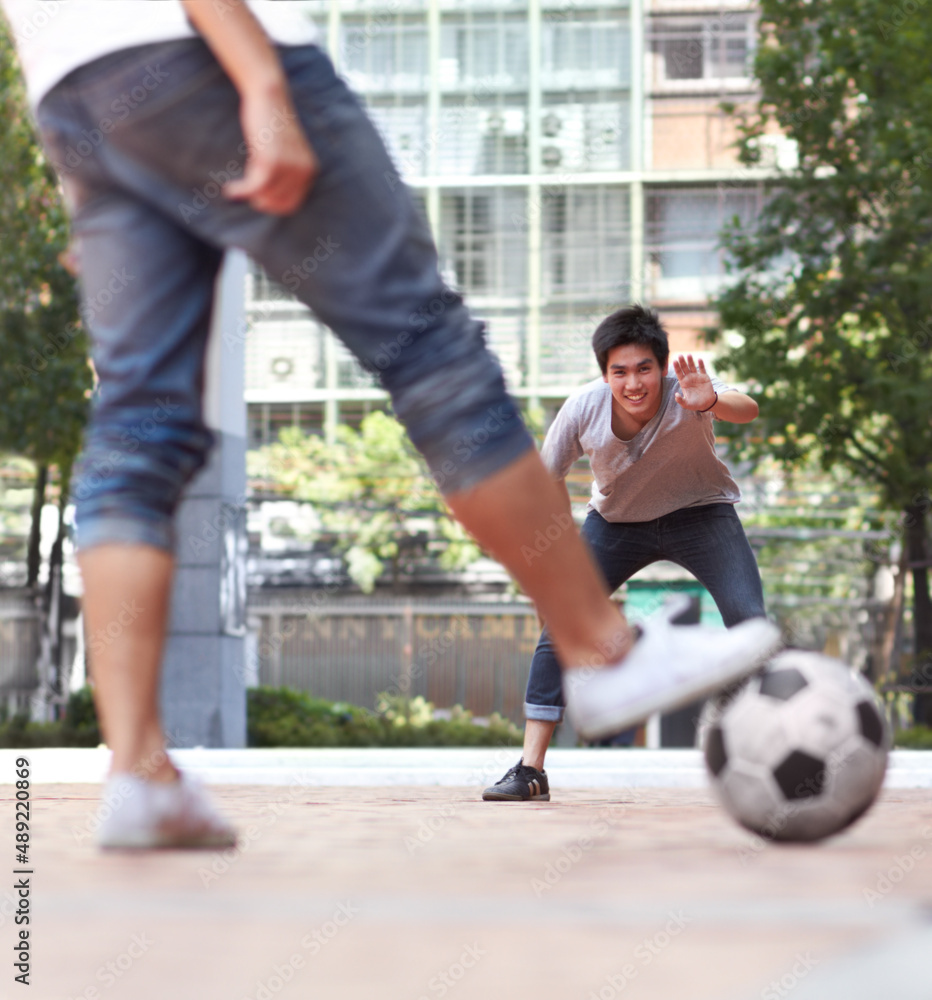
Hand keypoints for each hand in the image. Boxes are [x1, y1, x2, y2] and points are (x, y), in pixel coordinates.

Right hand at [224, 89, 318, 214]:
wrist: (269, 95)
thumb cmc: (272, 122)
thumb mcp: (286, 152)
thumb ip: (285, 174)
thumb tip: (267, 199)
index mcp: (310, 171)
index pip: (292, 204)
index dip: (273, 205)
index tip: (258, 198)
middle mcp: (303, 171)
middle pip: (278, 203)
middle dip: (260, 200)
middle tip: (246, 190)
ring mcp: (288, 167)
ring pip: (265, 196)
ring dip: (248, 194)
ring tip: (236, 187)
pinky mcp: (271, 161)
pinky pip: (255, 187)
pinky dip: (241, 191)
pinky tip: (230, 189)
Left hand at [672, 354, 715, 410]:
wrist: (707, 403)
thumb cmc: (695, 404)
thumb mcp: (686, 404)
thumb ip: (680, 400)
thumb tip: (675, 395)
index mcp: (683, 383)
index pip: (679, 373)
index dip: (676, 367)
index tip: (674, 361)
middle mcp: (689, 378)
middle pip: (684, 368)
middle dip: (682, 362)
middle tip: (680, 355)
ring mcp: (697, 377)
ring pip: (692, 367)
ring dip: (690, 361)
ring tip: (688, 355)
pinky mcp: (704, 377)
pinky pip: (702, 369)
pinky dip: (701, 364)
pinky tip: (699, 359)